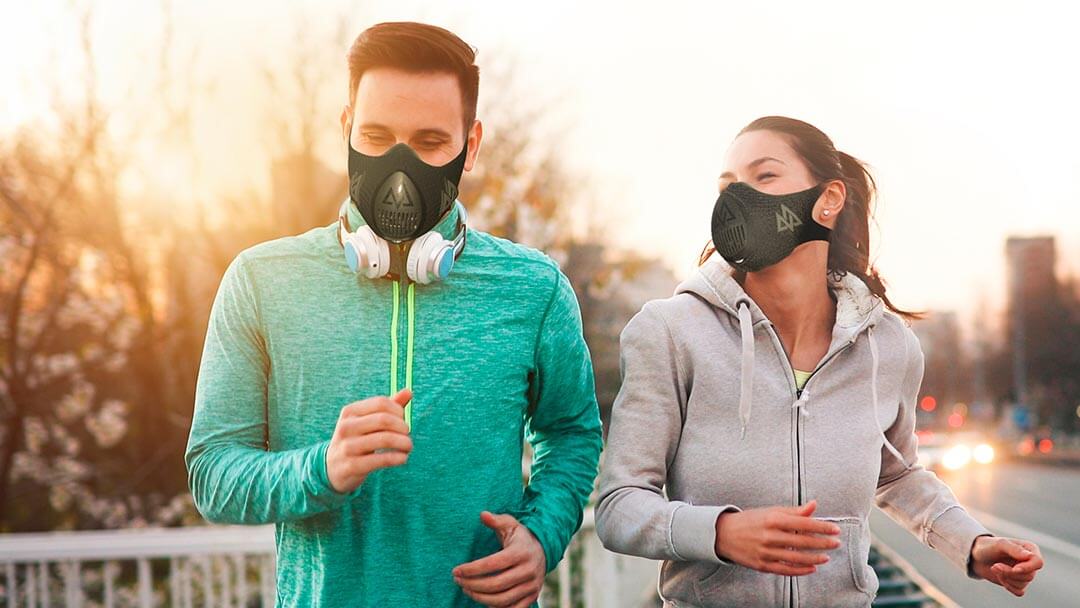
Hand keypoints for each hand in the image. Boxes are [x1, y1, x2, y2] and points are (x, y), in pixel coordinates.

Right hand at [325, 388, 412, 493]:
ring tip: (408, 446)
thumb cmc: (357, 439)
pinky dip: (398, 458)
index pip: (381, 403)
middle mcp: (346, 427)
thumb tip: (408, 392)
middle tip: (407, 434)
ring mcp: (347, 447)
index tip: (403, 419)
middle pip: (384, 420)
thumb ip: (388, 407)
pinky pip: (381, 460)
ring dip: (403, 443)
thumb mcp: (366, 421)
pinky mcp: (352, 466)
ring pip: (385, 439)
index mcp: (350, 411)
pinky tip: (403, 458)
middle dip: (402, 427)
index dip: (398, 410)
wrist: (333, 468)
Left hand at [452, 511, 545, 607]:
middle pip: (495, 584)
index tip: (455, 571)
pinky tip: (483, 600)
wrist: (544, 550)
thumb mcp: (510, 524)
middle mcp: (529, 570)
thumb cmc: (520, 537)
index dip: (472, 569)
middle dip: (472, 585)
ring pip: (502, 600)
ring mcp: (532, 585)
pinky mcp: (533, 596)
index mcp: (521, 551)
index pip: (492, 564)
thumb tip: (482, 515)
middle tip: (458, 581)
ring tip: (467, 590)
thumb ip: (496, 520)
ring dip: (480, 598)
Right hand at [713, 499, 840, 575]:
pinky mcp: (762, 565)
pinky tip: (812, 568)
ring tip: (826, 556)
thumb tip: (814, 505)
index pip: (804, 523)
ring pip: (796, 558)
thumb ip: (794, 511)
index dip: (822, 527)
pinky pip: (786, 569)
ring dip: (815, 558)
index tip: (835, 529)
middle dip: (823, 543)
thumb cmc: (750, 521)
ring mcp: (766, 552)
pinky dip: (801, 570)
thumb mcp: (770, 511)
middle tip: (836, 543)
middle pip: (803, 541)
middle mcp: (770, 536)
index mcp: (773, 519)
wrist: (723, 534)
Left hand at [970, 535, 1042, 595]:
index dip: (1027, 568)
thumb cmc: (988, 547)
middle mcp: (1030, 562)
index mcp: (1030, 549)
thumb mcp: (999, 544)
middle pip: (1029, 575)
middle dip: (1010, 573)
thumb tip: (1030, 556)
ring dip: (1006, 578)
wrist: (977, 557)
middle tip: (995, 566)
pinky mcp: (1018, 583)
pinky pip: (1019, 592)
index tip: (1014, 569)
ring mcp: (1025, 573)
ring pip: (1023, 584)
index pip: (1038, 562)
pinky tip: (1000, 577)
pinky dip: (1008, 586)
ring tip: (994, 568)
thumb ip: (1014, 549)